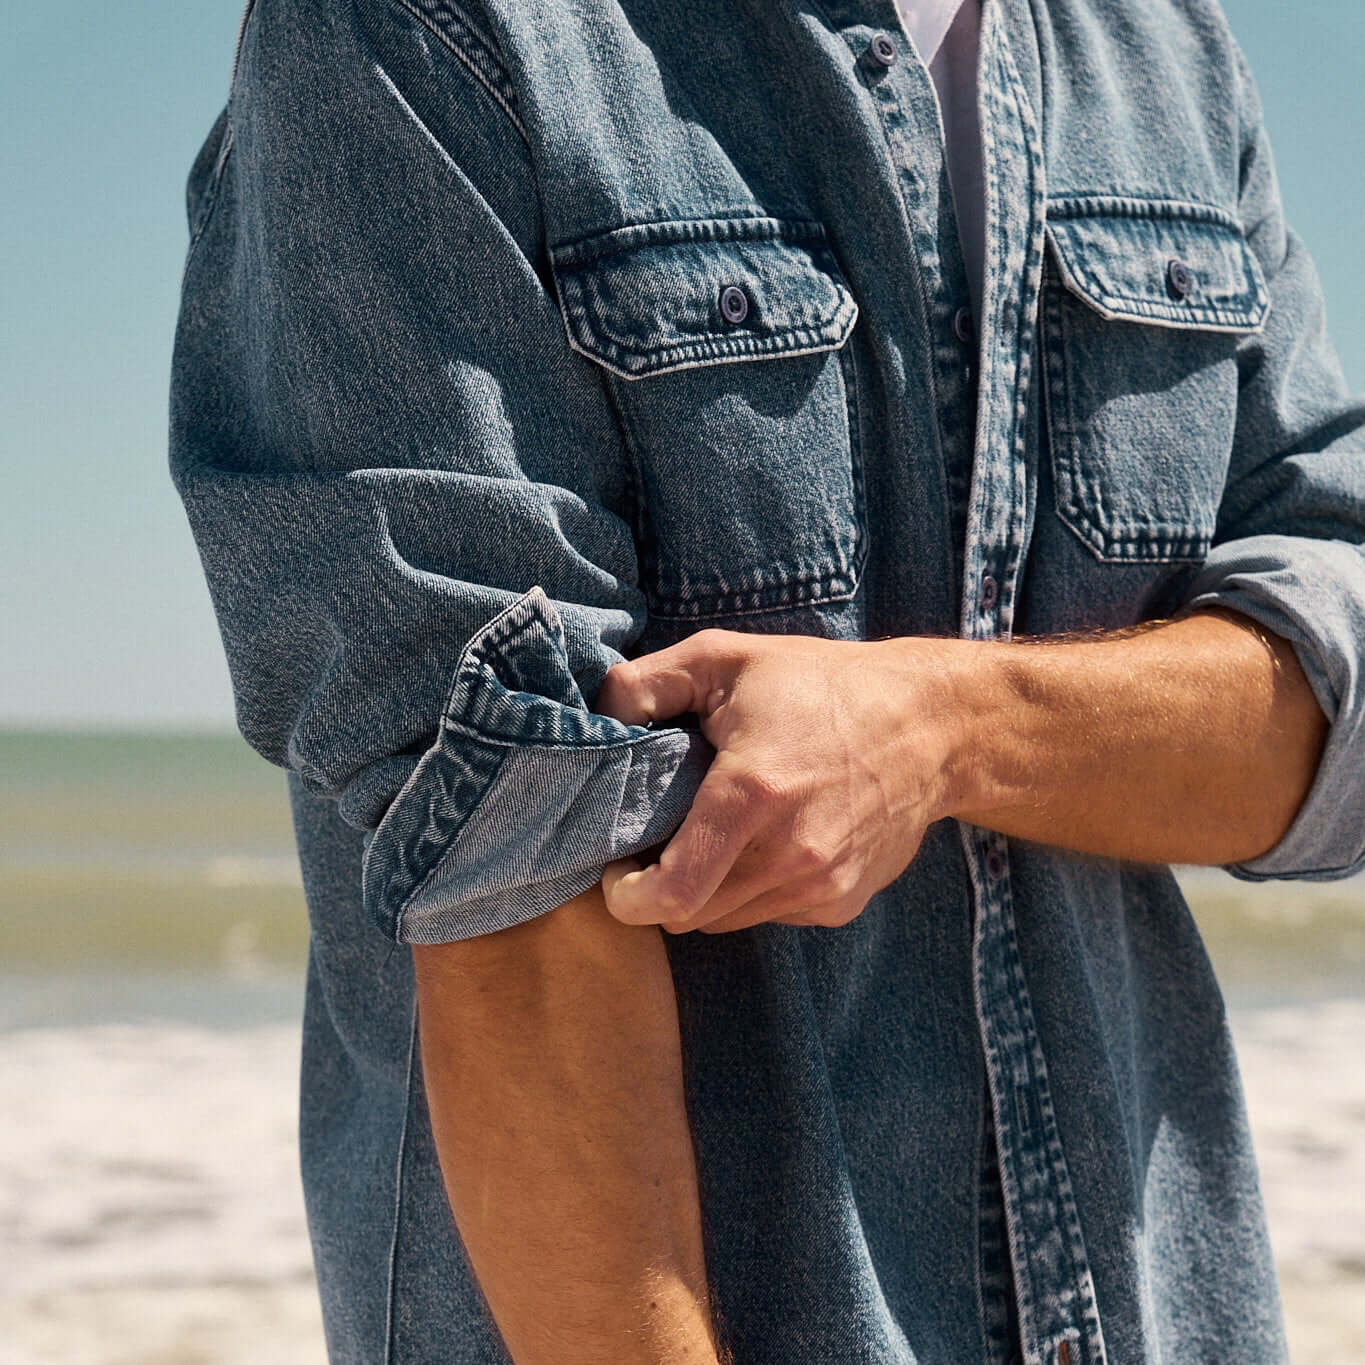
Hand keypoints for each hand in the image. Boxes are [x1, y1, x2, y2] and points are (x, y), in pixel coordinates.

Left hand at [594, 629, 969, 933]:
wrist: (933, 725)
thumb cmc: (822, 684)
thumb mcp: (725, 658)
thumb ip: (645, 684)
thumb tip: (596, 715)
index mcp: (752, 794)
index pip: (671, 893)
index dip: (627, 896)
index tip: (618, 869)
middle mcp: (789, 853)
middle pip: (689, 913)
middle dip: (661, 886)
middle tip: (662, 838)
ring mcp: (821, 884)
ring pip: (727, 919)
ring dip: (707, 889)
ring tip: (715, 833)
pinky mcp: (842, 901)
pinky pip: (771, 914)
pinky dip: (753, 889)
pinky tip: (767, 839)